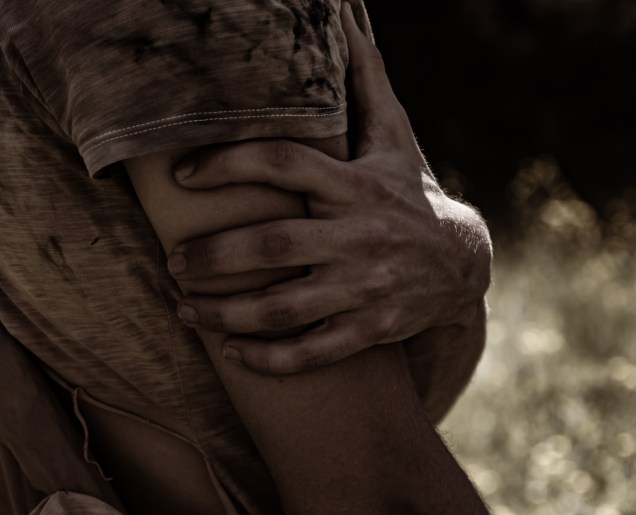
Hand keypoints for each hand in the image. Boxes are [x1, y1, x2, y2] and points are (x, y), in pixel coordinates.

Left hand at [167, 3, 490, 374]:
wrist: (462, 262)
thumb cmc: (405, 190)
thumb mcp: (391, 136)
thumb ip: (363, 82)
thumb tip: (346, 14)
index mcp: (357, 182)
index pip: (283, 163)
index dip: (228, 164)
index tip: (182, 173)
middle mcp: (360, 236)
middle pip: (272, 246)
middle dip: (212, 255)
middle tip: (173, 261)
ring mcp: (366, 287)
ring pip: (284, 309)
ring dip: (224, 314)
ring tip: (183, 308)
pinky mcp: (372, 329)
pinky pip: (314, 352)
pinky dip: (269, 358)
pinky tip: (231, 353)